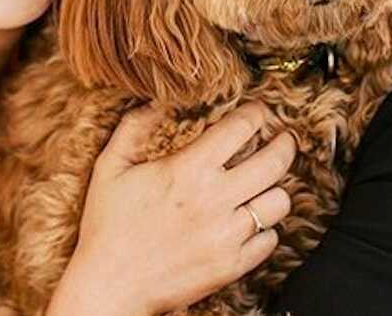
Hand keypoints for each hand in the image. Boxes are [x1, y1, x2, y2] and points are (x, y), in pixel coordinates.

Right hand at [48, 101, 295, 315]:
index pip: (241, 127)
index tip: (258, 111)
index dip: (256, 113)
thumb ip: (132, 128)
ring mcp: (227, 236)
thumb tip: (155, 101)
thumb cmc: (107, 227)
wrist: (108, 289)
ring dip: (275, 188)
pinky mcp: (231, 266)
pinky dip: (265, 229)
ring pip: (279, 202)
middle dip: (285, 144)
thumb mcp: (110, 168)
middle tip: (283, 139)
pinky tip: (249, 221)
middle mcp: (215, 200)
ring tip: (265, 183)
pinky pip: (269, 240)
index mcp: (189, 170)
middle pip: (275, 162)